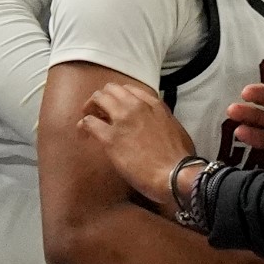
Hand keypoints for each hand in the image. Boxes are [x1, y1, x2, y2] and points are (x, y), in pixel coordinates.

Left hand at [79, 83, 196, 207]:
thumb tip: (158, 126)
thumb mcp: (176, 129)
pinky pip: (89, 122)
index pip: (129, 89)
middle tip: (98, 113)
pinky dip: (84, 126)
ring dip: (90, 107)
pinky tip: (84, 134)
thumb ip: (163, 121)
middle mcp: (137, 106)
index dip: (119, 98)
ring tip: (88, 120)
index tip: (116, 109)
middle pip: (111, 89)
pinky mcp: (110, 138)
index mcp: (154, 104)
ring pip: (98, 98)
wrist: (174, 174)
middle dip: (102, 99)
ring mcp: (123, 120)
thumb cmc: (179, 157)